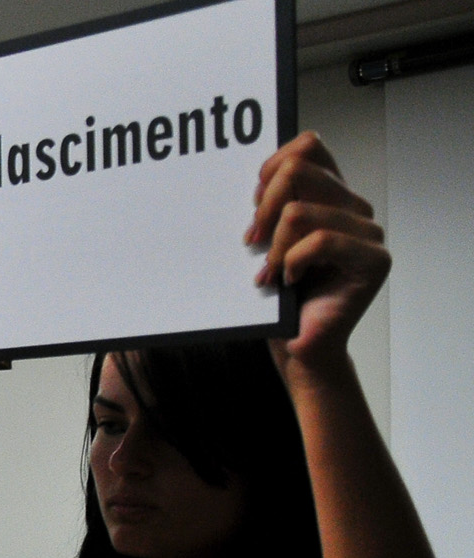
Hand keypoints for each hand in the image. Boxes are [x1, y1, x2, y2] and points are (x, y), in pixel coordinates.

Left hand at [247, 132, 388, 377]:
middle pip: (299, 170)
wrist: (295, 343)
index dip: (271, 166)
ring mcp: (368, 232)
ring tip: (269, 273)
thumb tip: (257, 180)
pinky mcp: (374, 260)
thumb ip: (269, 207)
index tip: (253, 201)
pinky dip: (292, 262)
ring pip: (299, 211)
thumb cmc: (276, 296)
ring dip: (273, 247)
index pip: (309, 146)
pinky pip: (320, 241)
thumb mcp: (264, 242)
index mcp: (331, 194)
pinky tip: (289, 281)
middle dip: (263, 207)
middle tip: (252, 242)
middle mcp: (353, 207)